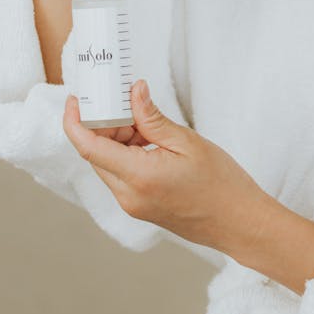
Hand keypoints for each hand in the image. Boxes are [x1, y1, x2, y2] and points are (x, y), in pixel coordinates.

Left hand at [62, 80, 272, 258]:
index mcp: (138, 176)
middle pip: (96, 155)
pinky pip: (121, 177)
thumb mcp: (187, 141)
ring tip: (146, 123)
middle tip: (124, 102)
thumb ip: (153, 118)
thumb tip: (133, 91)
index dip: (74, 121)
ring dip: (117, 141)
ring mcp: (132, 205)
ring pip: (108, 165)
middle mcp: (128, 196)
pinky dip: (127, 155)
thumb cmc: (221, 183)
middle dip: (103, 125)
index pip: (88, 147)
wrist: (239, 222)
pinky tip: (151, 142)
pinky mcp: (140, 208)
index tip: (75, 99)